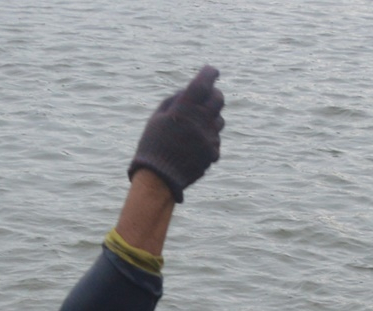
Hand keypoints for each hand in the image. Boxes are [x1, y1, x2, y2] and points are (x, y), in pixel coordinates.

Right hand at [130, 67, 224, 200]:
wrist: (159, 178)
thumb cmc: (154, 145)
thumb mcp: (157, 118)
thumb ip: (174, 101)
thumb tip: (190, 90)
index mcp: (183, 110)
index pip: (202, 84)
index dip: (209, 74)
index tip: (212, 70)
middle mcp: (200, 122)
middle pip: (218, 99)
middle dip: (215, 94)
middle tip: (210, 94)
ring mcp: (209, 138)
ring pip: (219, 120)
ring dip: (212, 117)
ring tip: (196, 124)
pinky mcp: (213, 153)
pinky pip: (216, 139)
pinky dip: (208, 137)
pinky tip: (194, 144)